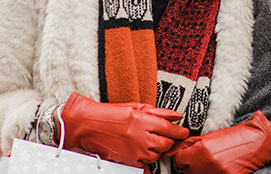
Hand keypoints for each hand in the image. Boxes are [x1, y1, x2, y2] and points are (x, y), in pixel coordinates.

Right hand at [59, 92, 188, 167]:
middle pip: (166, 144)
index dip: (179, 131)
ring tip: (147, 141)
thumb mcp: (134, 107)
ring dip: (156, 149)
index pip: (170, 129)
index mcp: (143, 121)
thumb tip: (176, 116)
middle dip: (168, 141)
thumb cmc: (109, 114)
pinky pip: (146, 163)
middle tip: (165, 136)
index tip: (182, 132)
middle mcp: (141, 137)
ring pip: (157, 155)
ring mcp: (136, 151)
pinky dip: (146, 157)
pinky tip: (139, 149)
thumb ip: (157, 112)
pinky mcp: (129, 161)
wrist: (87, 125)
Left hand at [165, 110, 270, 173]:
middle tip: (202, 159)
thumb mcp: (210, 137)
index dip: (183, 158)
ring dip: (202, 171)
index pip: (179, 160)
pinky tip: (220, 168)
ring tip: (212, 163)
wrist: (258, 143)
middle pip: (187, 172)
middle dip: (192, 166)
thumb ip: (189, 144)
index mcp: (202, 150)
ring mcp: (217, 173)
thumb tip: (172, 150)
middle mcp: (208, 164)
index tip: (188, 156)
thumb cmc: (235, 137)